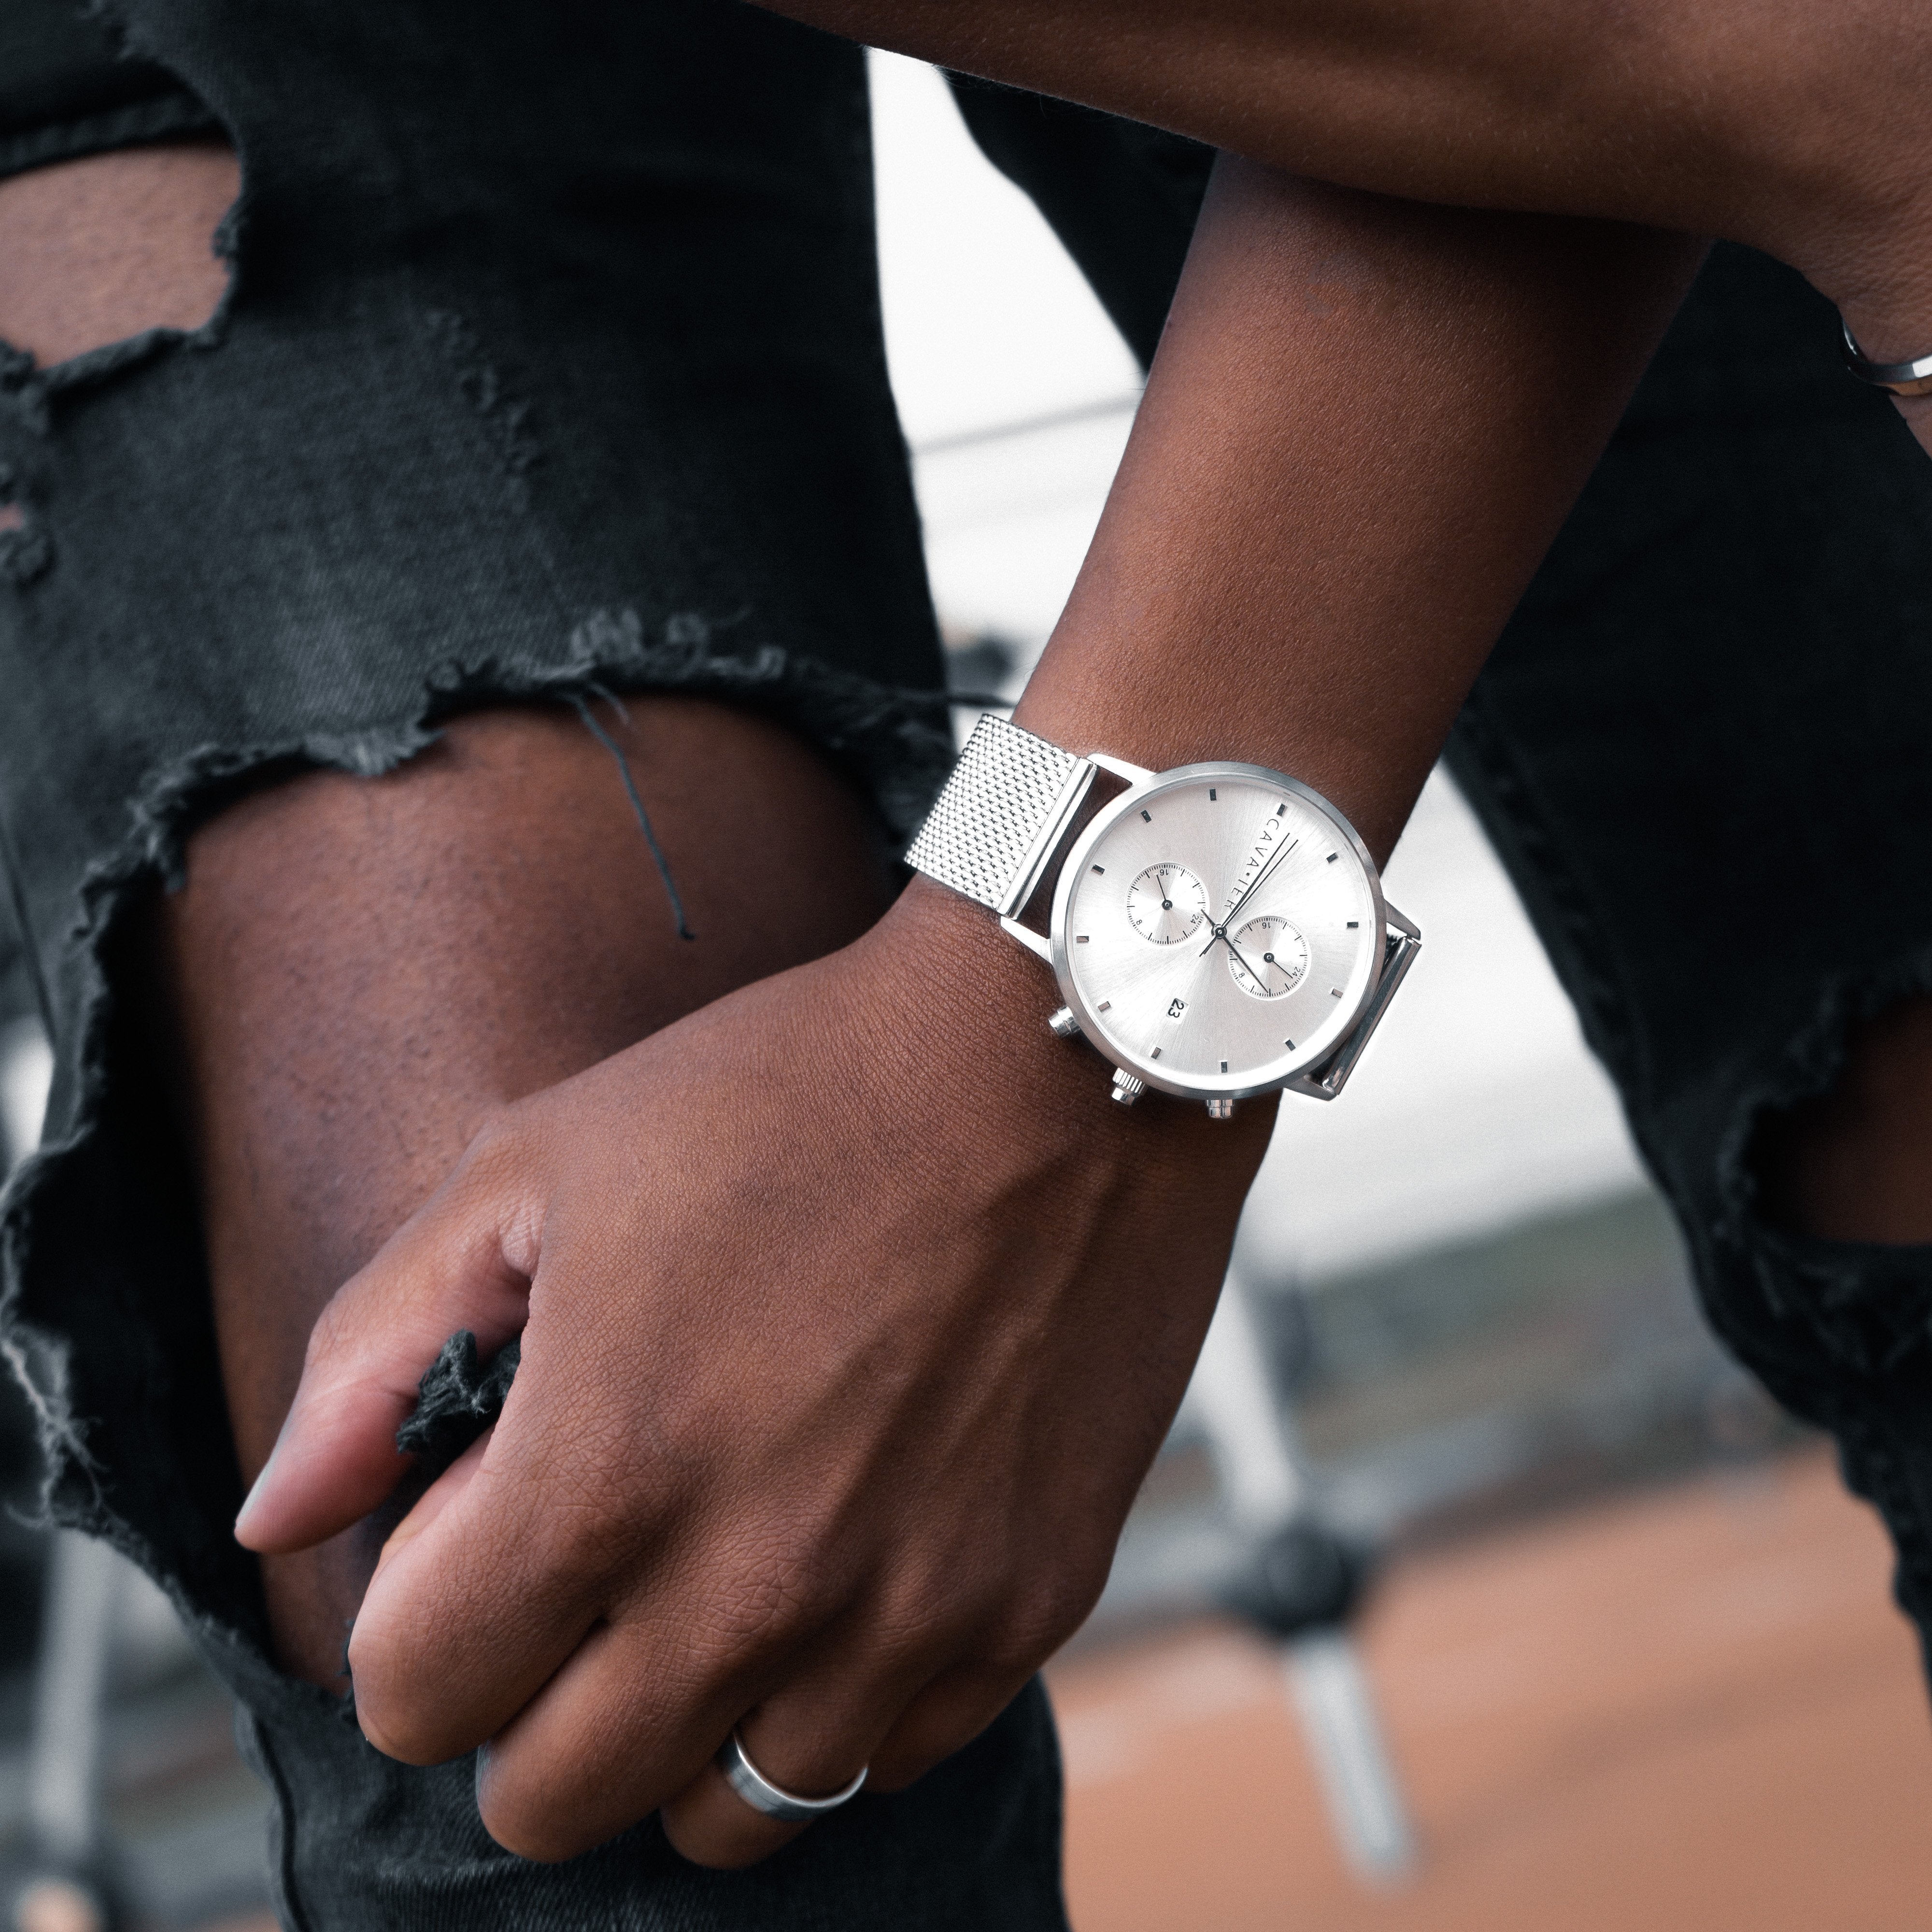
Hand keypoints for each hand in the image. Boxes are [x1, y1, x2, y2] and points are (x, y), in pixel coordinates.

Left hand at [235, 879, 1273, 1866]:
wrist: (1051, 1057)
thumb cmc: (787, 1090)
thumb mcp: (537, 1164)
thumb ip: (376, 1350)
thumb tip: (279, 1518)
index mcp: (605, 1473)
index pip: (418, 1697)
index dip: (421, 1610)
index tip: (476, 1525)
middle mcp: (754, 1584)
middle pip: (554, 1801)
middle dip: (526, 1701)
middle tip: (580, 1572)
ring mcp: (905, 1613)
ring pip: (725, 1816)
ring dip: (684, 1723)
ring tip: (714, 1580)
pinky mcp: (1026, 1607)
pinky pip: (882, 1761)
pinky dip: (834, 1700)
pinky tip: (842, 1565)